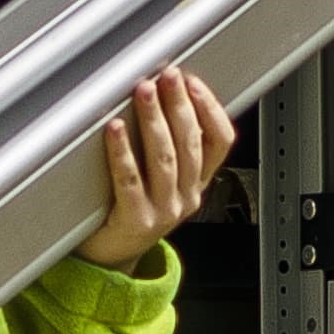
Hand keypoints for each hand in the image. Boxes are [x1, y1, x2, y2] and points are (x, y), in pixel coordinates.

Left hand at [83, 65, 236, 267]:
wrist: (113, 256)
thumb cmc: (133, 211)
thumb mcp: (166, 183)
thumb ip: (173, 149)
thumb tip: (167, 96)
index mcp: (198, 183)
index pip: (220, 142)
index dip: (210, 109)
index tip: (193, 82)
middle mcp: (186, 197)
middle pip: (190, 144)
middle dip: (179, 105)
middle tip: (166, 76)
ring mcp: (163, 210)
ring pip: (165, 158)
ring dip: (155, 120)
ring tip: (144, 91)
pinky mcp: (135, 219)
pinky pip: (129, 179)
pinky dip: (122, 151)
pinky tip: (115, 128)